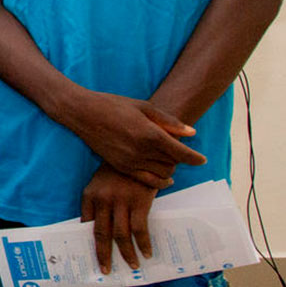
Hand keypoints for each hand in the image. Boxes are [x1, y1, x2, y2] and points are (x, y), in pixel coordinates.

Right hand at [56, 91, 205, 188]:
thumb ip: (170, 121)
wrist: (83, 113)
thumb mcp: (144, 107)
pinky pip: (147, 181)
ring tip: (166, 159)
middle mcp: (142, 150)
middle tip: (177, 151)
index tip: (202, 160)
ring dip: (169, 168)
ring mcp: (130, 161)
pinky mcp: (121, 167)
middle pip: (173, 164)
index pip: (182, 153)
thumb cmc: (113, 105)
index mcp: (150, 133)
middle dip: (179, 159)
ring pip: (162, 174)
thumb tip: (192, 133)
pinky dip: (159, 181)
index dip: (196, 158)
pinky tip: (164, 178)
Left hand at [81, 163, 157, 273]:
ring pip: (121, 235)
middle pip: (101, 234)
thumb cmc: (120, 171)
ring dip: (126, 253)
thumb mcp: (101, 184)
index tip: (90, 257)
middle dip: (104, 255)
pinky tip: (147, 252)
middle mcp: (102, 200)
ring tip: (132, 265)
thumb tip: (95, 228)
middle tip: (106, 270)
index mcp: (90, 195)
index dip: (88, 243)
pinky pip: (140, 229)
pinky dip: (143, 243)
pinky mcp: (139, 202)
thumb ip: (98, 204)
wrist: (139, 151)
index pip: (85, 225)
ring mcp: (121, 201)